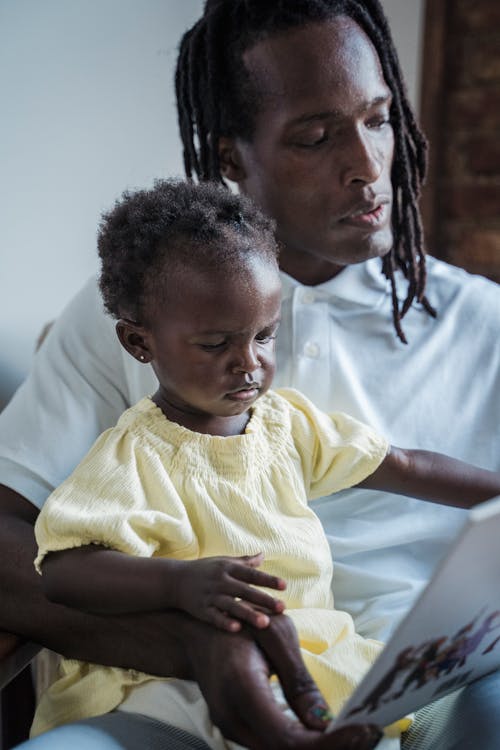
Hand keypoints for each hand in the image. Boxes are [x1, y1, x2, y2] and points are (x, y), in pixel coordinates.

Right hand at [175, 552, 285, 630]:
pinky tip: (237, 629)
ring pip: (232, 606)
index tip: (284, 586)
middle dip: (264, 599)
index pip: (252, 574)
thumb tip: (263, 555)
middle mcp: (220, 581)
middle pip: (245, 590)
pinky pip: (214, 617)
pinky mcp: (201, 610)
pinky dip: (225, 622)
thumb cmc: (204, 570)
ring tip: (265, 623)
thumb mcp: (223, 562)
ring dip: (249, 614)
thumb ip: (244, 561)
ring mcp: (210, 596)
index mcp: (228, 568)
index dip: (268, 580)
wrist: (174, 580)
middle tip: (282, 607)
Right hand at [184, 612, 382, 749]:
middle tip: (370, 733)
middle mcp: (232, 719)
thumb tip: (324, 723)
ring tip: (357, 732)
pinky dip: (305, 743)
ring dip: (321, 747)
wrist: (198, 628)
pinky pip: (275, 743)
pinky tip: (330, 733)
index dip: (329, 744)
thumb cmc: (239, 621)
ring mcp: (231, 727)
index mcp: (241, 691)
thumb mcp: (274, 635)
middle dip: (332, 748)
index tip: (363, 731)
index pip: (288, 741)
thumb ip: (299, 682)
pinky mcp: (238, 728)